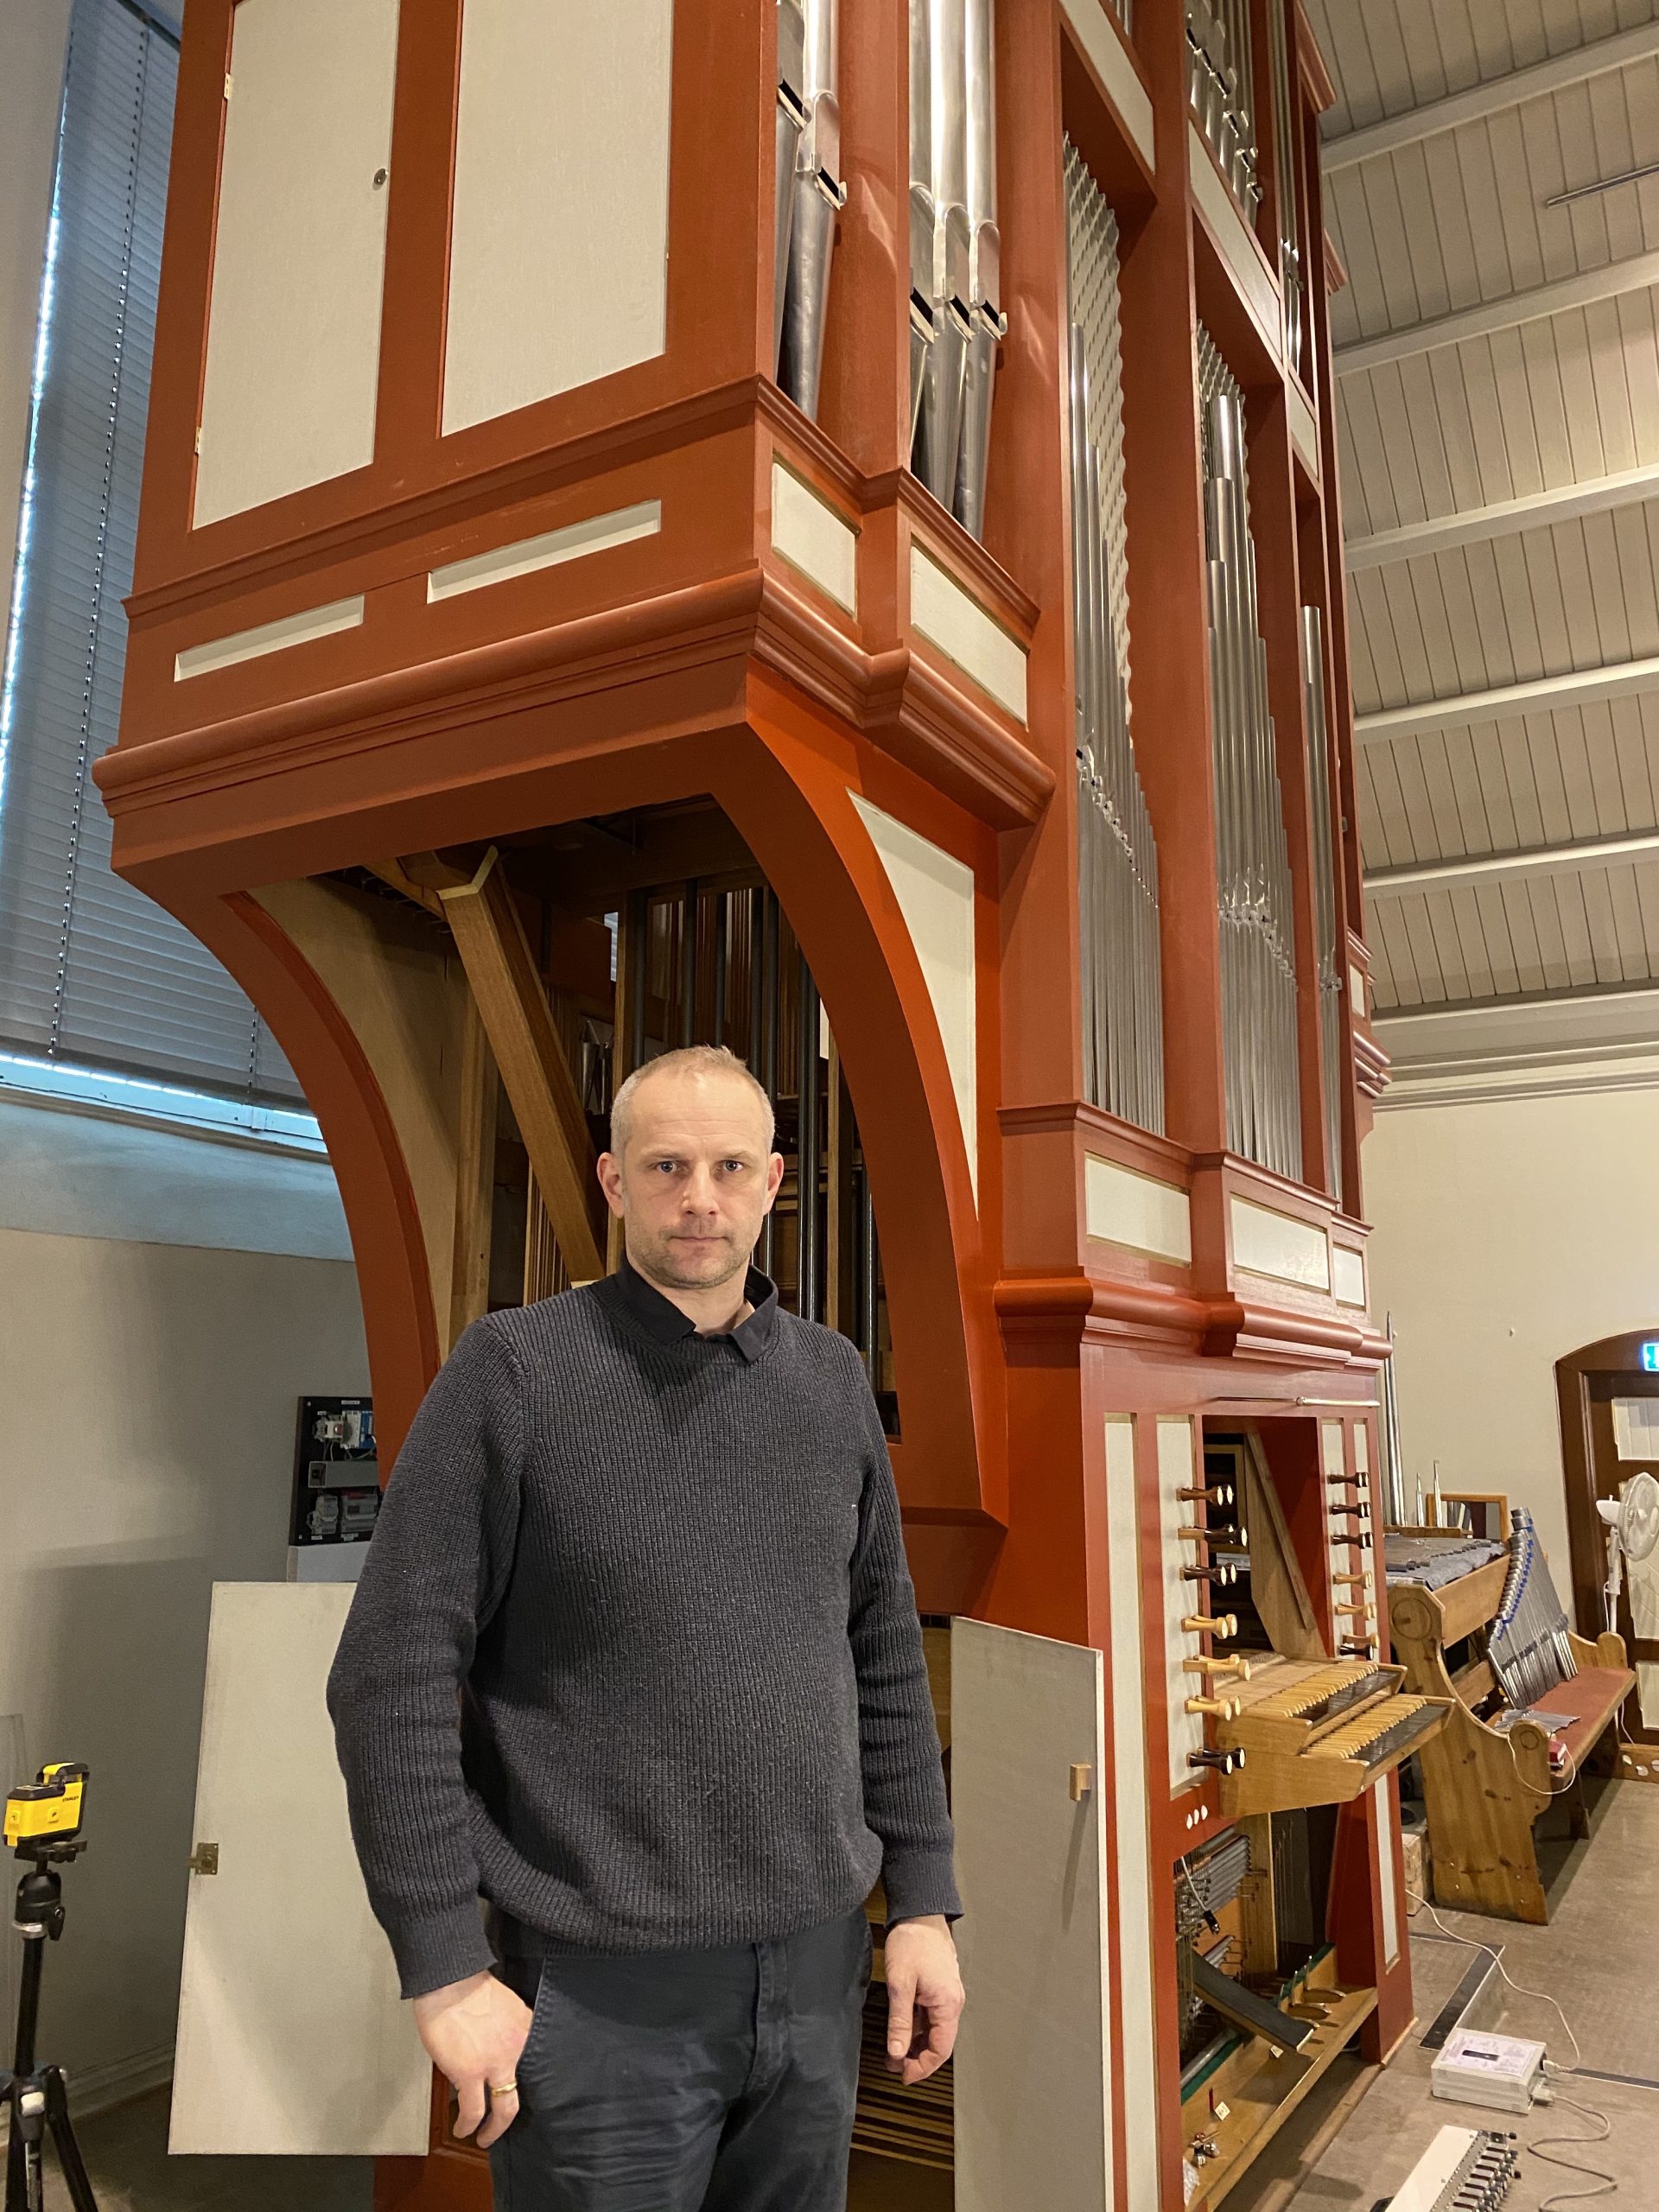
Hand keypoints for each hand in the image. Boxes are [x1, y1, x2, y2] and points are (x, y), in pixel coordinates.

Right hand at [413, 1969, 533, 2148]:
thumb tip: (496, 2051)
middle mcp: (517, 2048)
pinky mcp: (471, 2073)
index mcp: (526, 2029)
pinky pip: (474, 2110)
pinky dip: (468, 2125)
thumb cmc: (467, 1987)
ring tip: (484, 2137)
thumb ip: (507, 2030)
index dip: (527, 2085)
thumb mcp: (503, 2007)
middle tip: (504, 2127)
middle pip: (524, 2092)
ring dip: (494, 2129)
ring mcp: (496, 2063)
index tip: (518, 2094)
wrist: (448, 1981)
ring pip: (505, 2109)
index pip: (535, 2065)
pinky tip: (463, 2129)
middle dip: (513, 2117)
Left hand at [882, 1915, 963, 2084]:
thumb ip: (899, 2022)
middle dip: (918, 2058)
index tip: (903, 2075)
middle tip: (894, 2066)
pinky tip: (901, 2030)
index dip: (922, 2068)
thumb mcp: (900, 1984)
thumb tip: (897, 2053)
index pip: (940, 2049)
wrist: (920, 1911)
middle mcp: (953, 2002)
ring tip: (894, 2051)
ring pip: (935, 2030)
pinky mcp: (940, 1987)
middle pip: (940, 2042)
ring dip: (916, 2044)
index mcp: (948, 2004)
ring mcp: (948, 1994)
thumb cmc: (912, 1942)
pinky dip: (918, 2027)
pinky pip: (932, 2016)